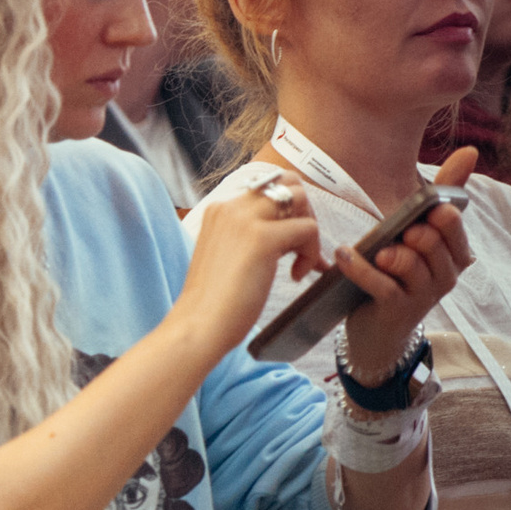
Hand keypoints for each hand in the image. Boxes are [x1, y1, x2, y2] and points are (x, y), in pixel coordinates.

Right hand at [168, 169, 322, 360]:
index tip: (289, 245)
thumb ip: (249, 235)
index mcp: (219, 210)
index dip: (287, 212)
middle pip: (287, 183)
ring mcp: (245, 220)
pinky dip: (311, 253)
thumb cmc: (213, 301)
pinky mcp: (262, 238)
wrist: (199, 325)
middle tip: (301, 247)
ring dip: (309, 230)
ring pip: (300, 198)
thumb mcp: (228, 255)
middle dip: (304, 212)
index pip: (267, 188)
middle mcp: (230, 208)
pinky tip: (296, 277)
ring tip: (300, 262)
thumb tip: (289, 230)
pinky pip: (309, 228)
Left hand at [341, 150, 474, 383]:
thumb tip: (470, 151)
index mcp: (454, 253)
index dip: (439, 214)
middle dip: (415, 233)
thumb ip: (440, 194)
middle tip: (401, 233)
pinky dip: (361, 269)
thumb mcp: (415, 231)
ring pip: (412, 263)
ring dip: (391, 253)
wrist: (375, 329)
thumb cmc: (395, 272)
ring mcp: (423, 295)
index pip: (453, 223)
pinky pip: (382, 285)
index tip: (426, 210)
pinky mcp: (397, 310)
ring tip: (377, 251)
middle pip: (433, 241)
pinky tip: (345, 254)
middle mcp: (445, 275)